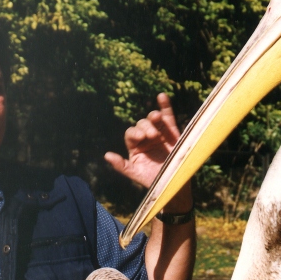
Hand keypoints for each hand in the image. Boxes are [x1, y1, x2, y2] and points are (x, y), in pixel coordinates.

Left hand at [105, 93, 192, 212]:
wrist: (174, 184)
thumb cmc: (153, 180)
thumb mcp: (135, 174)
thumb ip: (121, 165)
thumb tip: (106, 155)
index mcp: (135, 146)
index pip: (131, 134)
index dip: (134, 133)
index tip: (141, 137)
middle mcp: (146, 138)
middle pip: (142, 124)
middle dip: (146, 127)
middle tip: (153, 136)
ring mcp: (159, 134)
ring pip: (153, 120)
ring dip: (153, 117)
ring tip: (156, 118)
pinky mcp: (173, 133)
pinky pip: (168, 117)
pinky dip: (165, 106)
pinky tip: (161, 96)